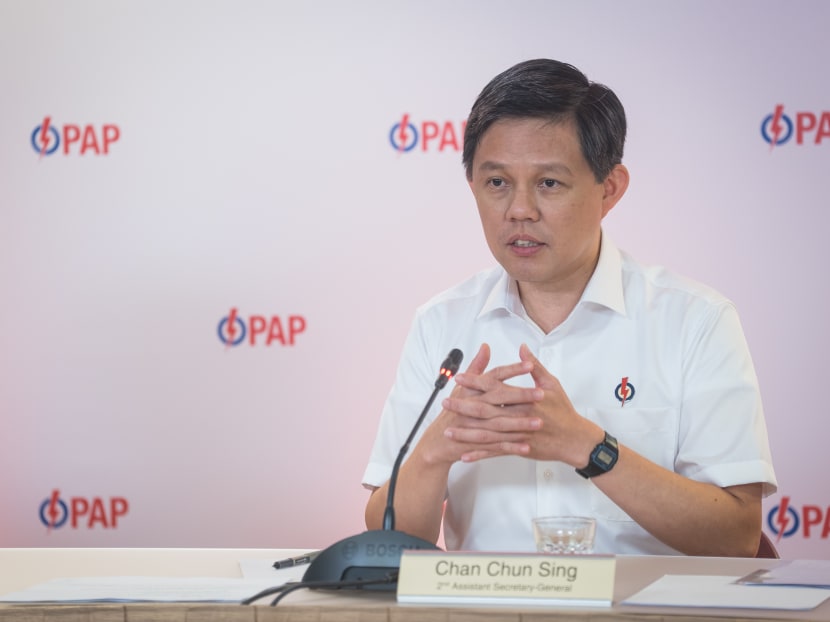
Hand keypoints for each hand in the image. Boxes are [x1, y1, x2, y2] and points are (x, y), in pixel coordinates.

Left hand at [443, 344, 601, 465]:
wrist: (575, 440)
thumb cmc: (564, 411)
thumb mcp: (552, 384)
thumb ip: (535, 366)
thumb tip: (523, 348)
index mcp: (525, 398)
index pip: (495, 387)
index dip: (476, 382)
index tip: (460, 378)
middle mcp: (519, 416)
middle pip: (486, 410)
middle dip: (463, 407)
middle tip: (445, 403)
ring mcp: (518, 434)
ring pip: (487, 434)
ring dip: (466, 432)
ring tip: (448, 430)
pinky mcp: (519, 448)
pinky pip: (496, 452)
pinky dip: (480, 454)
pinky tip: (465, 455)